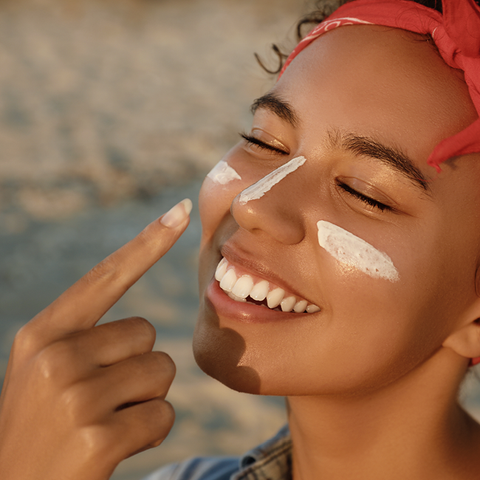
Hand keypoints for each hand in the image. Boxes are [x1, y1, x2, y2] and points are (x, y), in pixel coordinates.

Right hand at [0, 199, 191, 479]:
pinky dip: (150, 432)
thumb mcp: (47, 372)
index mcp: (43, 333)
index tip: (182, 210)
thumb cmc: (43, 427)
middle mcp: (55, 357)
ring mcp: (75, 398)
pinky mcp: (97, 440)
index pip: (106, 276)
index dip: (148, 242)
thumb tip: (145, 329)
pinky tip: (112, 448)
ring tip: (104, 423)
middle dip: (138, 366)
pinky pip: (163, 415)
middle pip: (147, 333)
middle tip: (100, 400)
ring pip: (161, 371)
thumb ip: (86, 339)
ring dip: (146, 398)